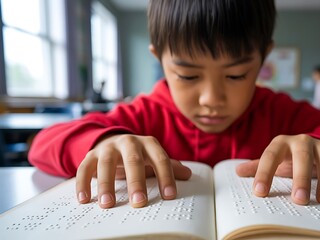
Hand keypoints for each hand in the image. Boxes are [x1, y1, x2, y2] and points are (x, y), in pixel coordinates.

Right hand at [75, 134, 191, 208]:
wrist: (112, 140)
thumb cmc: (138, 155)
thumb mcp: (154, 158)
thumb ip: (169, 166)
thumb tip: (188, 174)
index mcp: (148, 144)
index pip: (160, 159)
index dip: (166, 177)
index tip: (169, 196)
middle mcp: (129, 142)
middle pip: (133, 160)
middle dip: (136, 182)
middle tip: (139, 202)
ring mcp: (108, 147)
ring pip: (106, 163)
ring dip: (106, 184)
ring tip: (108, 205)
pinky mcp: (91, 154)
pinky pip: (84, 168)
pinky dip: (83, 184)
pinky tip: (84, 200)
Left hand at [236, 134, 319, 204]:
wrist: (311, 145)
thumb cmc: (287, 157)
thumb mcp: (273, 159)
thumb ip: (257, 166)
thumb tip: (237, 171)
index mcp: (281, 143)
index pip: (269, 156)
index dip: (264, 174)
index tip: (260, 192)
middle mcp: (301, 141)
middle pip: (302, 156)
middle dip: (301, 178)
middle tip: (300, 201)